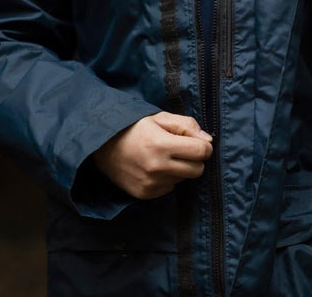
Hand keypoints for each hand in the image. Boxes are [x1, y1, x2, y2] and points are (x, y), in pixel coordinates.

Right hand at [92, 112, 212, 199]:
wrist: (103, 145)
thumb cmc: (134, 127)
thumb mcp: (160, 117)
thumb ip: (186, 125)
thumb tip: (208, 140)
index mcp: (162, 145)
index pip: (201, 152)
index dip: (204, 145)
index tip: (198, 141)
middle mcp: (157, 167)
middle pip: (197, 170)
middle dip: (195, 159)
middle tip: (182, 149)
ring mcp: (151, 184)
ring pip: (184, 179)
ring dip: (180, 169)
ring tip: (163, 156)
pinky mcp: (145, 194)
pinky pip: (170, 188)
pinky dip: (168, 178)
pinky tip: (154, 167)